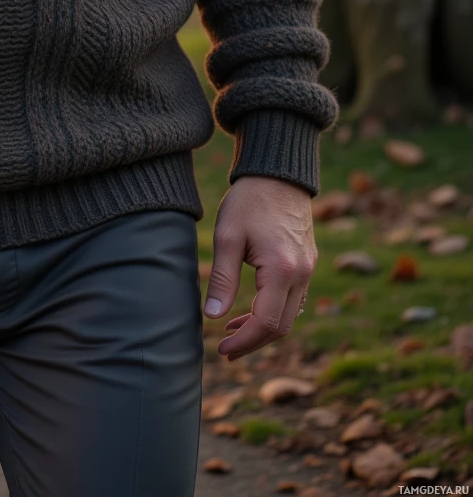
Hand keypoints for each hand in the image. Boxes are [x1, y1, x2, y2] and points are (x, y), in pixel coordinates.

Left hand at [202, 175, 316, 360]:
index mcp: (282, 270)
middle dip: (253, 342)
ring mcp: (308, 269)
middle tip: (225, 349)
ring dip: (263, 328)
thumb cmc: (249, 200)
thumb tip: (211, 317)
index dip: (244, 342)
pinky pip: (294, 299)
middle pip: (281, 327)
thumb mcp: (227, 236)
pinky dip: (274, 310)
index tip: (222, 349)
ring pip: (289, 315)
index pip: (266, 324)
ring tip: (232, 330)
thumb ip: (221, 278)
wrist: (278, 171)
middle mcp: (302, 274)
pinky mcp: (307, 262)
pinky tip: (252, 309)